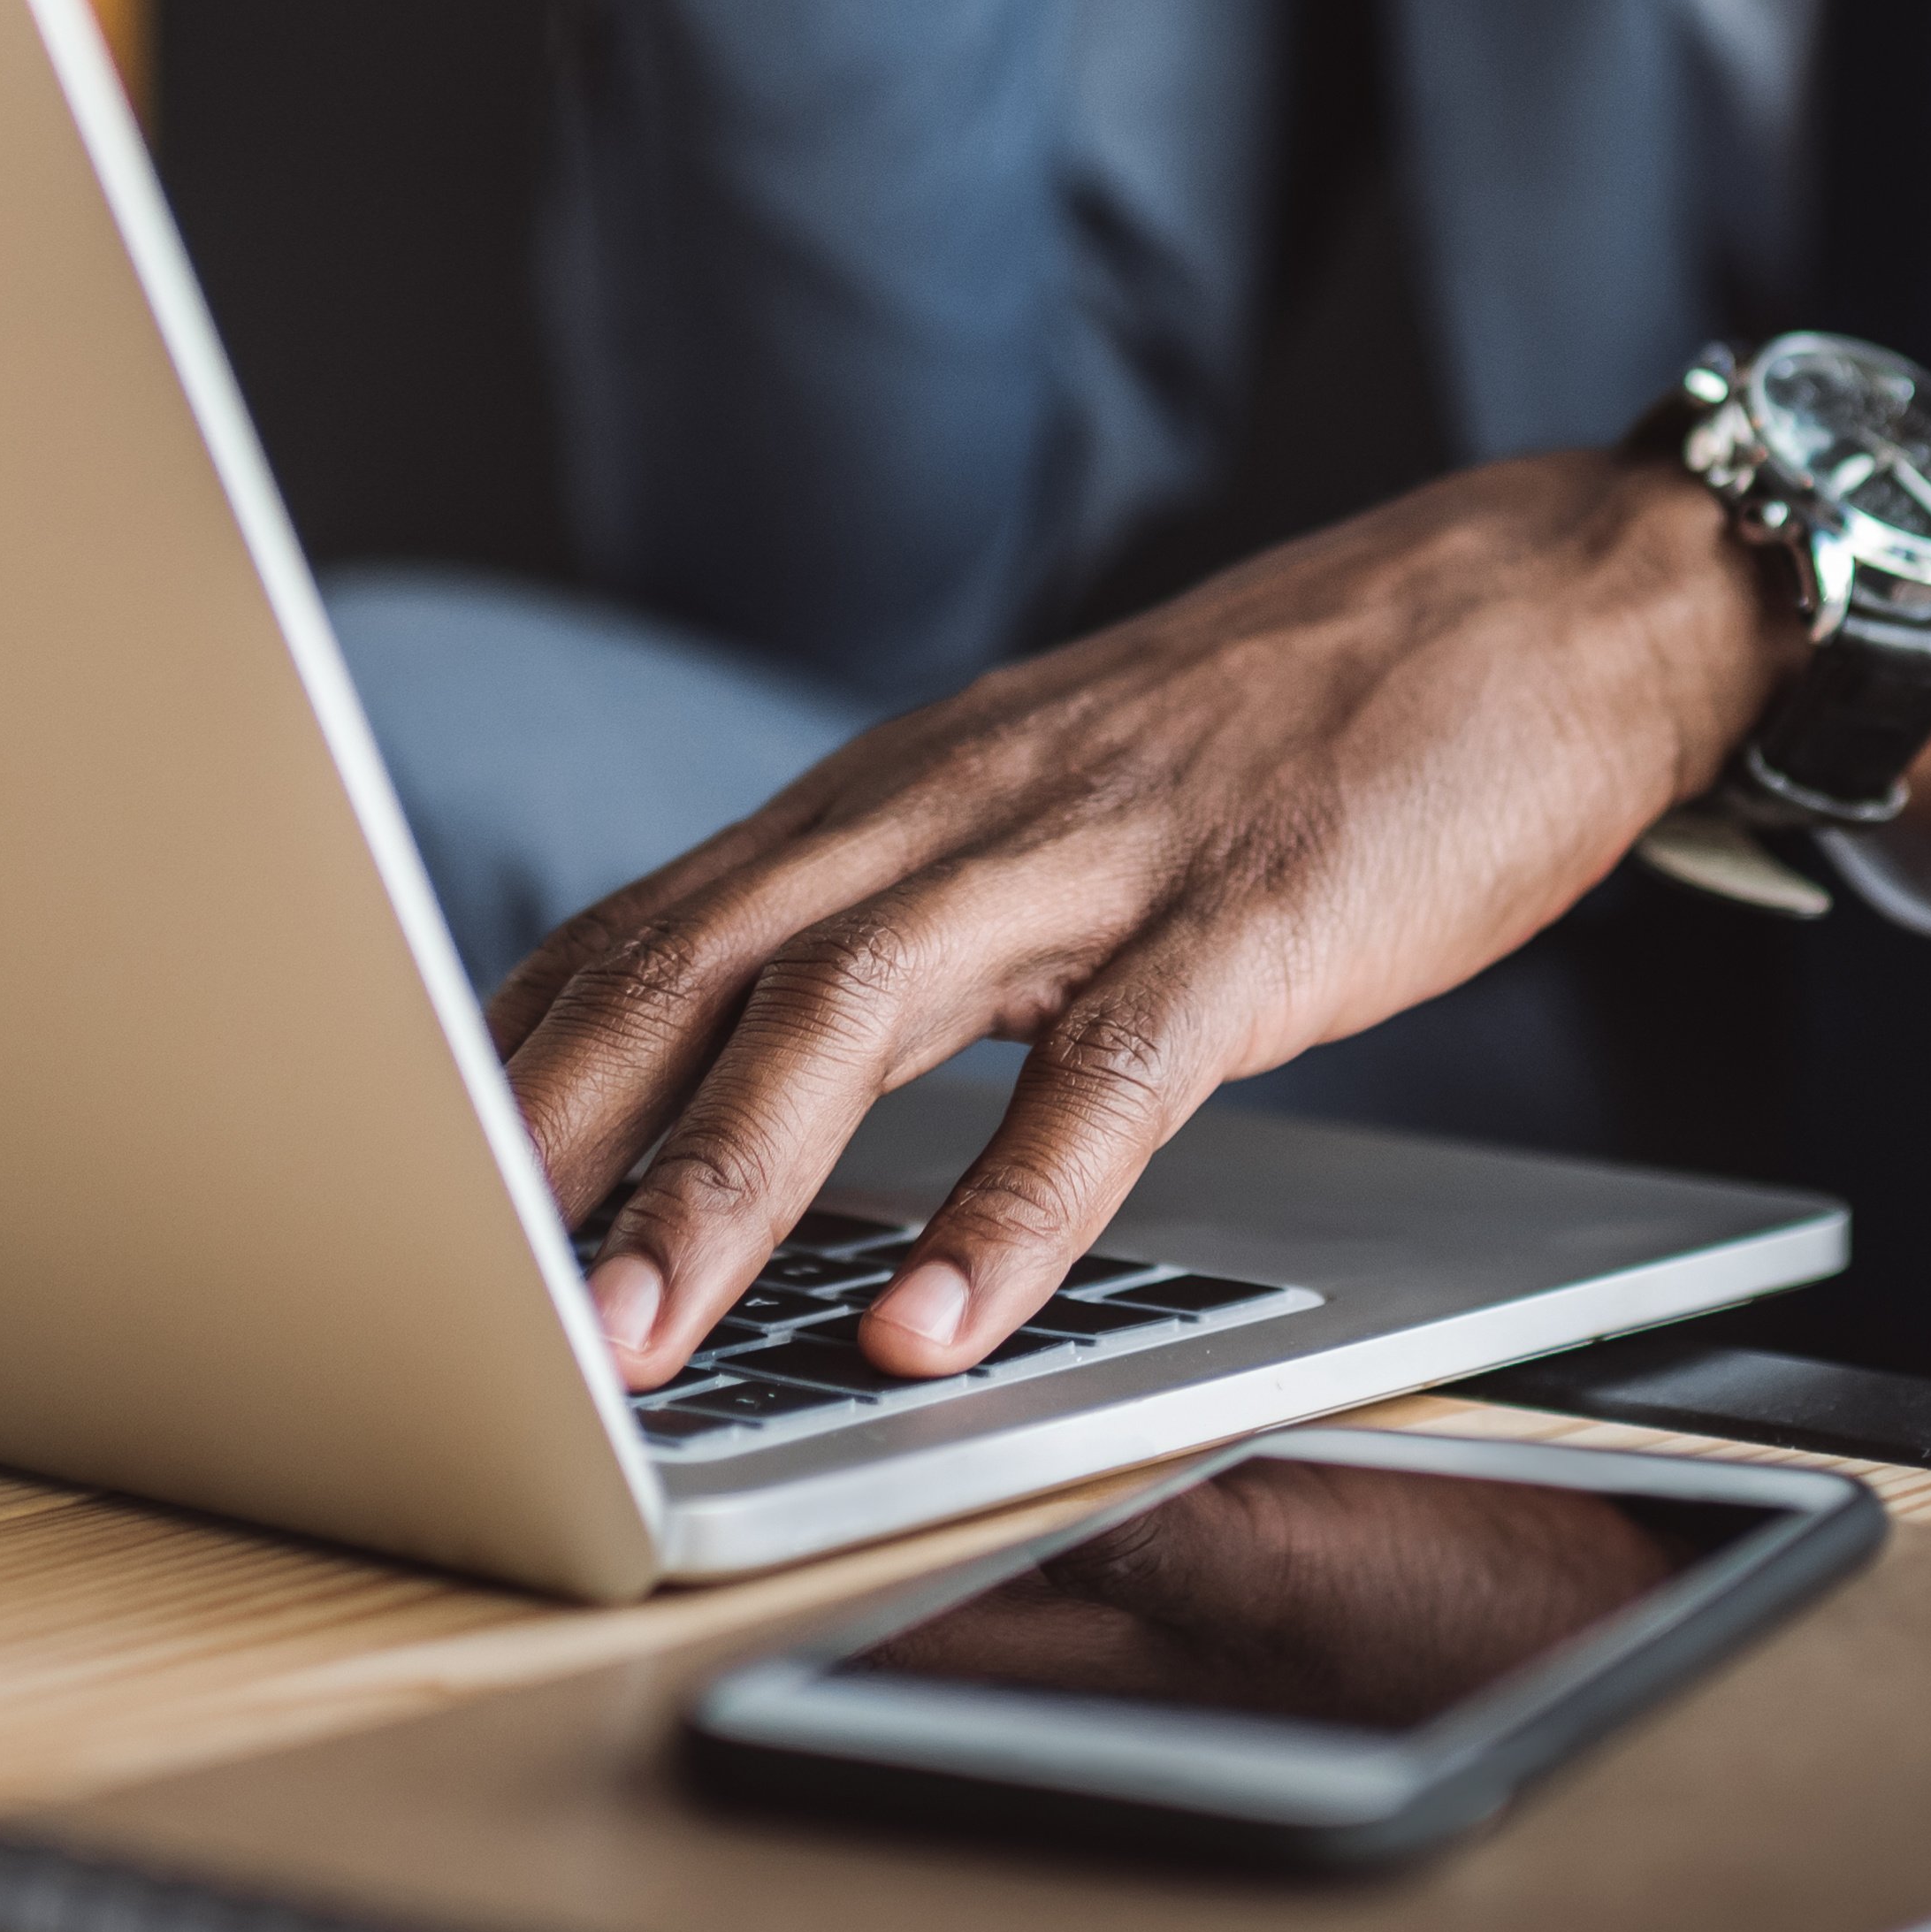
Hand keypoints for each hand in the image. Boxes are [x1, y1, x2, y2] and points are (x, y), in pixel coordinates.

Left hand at [495, 452, 1930, 1398]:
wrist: (1551, 594)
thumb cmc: (1292, 731)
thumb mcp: (1049, 810)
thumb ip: (900, 921)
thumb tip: (732, 1065)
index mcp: (896, 795)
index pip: (643, 927)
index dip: (504, 1062)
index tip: (379, 1192)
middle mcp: (956, 805)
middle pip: (696, 964)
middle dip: (550, 1135)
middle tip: (437, 1294)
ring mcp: (1103, 851)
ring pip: (857, 1010)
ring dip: (728, 1181)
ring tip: (638, 1337)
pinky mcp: (1257, 912)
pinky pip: (1110, 1072)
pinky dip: (1013, 1206)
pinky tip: (941, 1324)